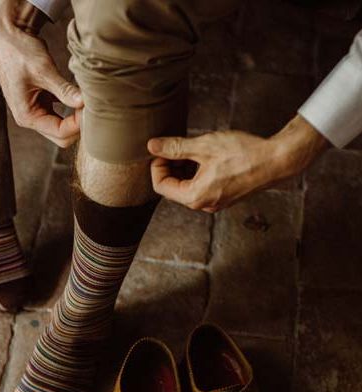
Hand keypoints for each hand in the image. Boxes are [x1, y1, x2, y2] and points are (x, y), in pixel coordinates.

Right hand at [0, 0, 82, 147]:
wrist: (6, 38)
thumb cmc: (19, 52)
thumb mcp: (43, 70)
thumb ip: (64, 89)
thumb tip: (84, 103)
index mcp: (27, 116)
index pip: (60, 132)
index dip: (78, 123)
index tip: (90, 106)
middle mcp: (30, 118)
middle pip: (61, 137)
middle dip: (78, 125)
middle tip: (90, 105)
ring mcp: (35, 111)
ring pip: (62, 127)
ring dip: (75, 118)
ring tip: (87, 101)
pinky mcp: (41, 102)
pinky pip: (60, 114)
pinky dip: (71, 110)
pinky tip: (80, 98)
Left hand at [147, 116, 328, 211]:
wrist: (277, 160)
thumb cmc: (244, 154)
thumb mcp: (204, 146)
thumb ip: (175, 147)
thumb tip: (152, 146)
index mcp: (194, 197)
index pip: (161, 186)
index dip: (157, 166)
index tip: (163, 150)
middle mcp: (203, 205)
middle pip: (173, 188)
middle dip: (170, 167)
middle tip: (175, 147)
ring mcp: (215, 203)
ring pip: (188, 187)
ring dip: (184, 168)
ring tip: (192, 149)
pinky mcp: (224, 197)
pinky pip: (202, 187)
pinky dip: (198, 173)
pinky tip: (206, 156)